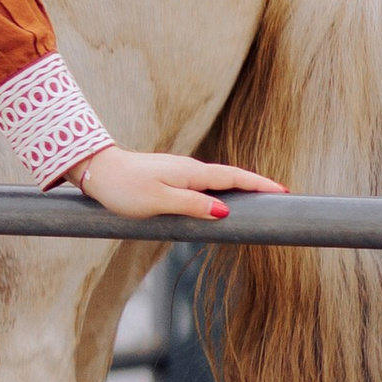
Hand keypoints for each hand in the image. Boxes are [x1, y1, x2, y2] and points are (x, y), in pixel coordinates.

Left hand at [68, 145, 285, 222]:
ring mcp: (180, 173)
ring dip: (238, 189)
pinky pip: (203, 186)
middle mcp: (189, 170)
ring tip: (259, 202)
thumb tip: (224, 212)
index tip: (284, 191)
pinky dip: (219, 192)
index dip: (259, 185)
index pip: (233, 178)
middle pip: (230, 178)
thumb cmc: (125, 188)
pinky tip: (221, 202)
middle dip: (256, 186)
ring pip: (216, 182)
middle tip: (280, 196)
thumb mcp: (159, 201)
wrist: (97, 172)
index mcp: (191, 173)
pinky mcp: (170, 179)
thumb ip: (192, 205)